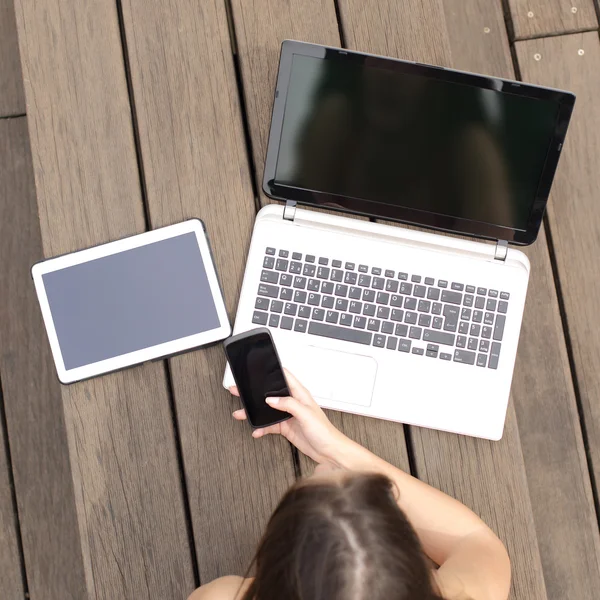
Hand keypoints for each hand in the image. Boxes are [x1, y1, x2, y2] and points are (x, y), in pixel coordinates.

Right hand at [231, 369, 347, 465]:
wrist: (329, 451)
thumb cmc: (324, 431)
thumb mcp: (306, 414)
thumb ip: (288, 404)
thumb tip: (272, 399)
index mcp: (300, 394)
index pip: (284, 377)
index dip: (272, 372)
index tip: (258, 370)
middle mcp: (293, 403)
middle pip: (270, 394)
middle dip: (255, 392)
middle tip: (240, 391)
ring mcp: (288, 415)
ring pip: (267, 410)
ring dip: (255, 412)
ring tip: (241, 413)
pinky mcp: (286, 428)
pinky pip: (269, 426)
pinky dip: (261, 428)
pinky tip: (256, 431)